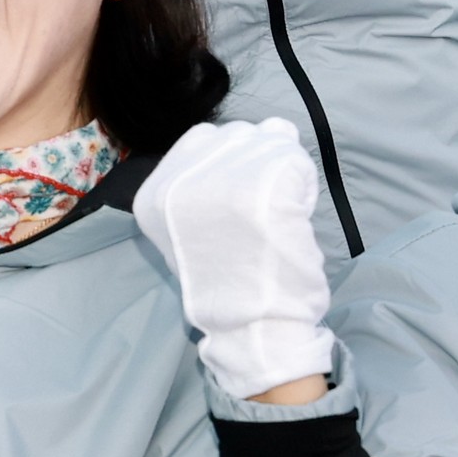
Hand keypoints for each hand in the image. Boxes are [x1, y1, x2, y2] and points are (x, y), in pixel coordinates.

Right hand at [131, 117, 336, 402]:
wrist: (253, 324)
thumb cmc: (224, 284)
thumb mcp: (181, 236)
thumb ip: (189, 191)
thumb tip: (221, 152)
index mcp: (154, 193)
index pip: (201, 139)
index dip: (230, 164)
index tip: (239, 201)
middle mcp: (181, 176)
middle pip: (236, 132)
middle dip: (258, 159)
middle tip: (265, 206)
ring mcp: (224, 175)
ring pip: (270, 136)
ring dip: (282, 165)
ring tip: (279, 208)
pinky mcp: (267, 179)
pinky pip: (298, 160)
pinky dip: (304, 186)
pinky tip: (294, 216)